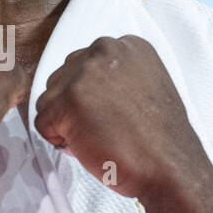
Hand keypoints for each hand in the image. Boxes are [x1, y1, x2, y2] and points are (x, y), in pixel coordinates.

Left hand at [33, 34, 208, 204]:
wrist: (170, 167)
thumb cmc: (160, 139)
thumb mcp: (146, 87)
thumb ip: (114, 77)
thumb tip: (83, 89)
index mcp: (127, 45)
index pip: (83, 65)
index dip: (90, 97)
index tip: (112, 115)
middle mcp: (105, 50)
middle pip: (62, 79)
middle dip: (74, 108)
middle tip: (105, 130)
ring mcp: (84, 73)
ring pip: (49, 100)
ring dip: (65, 124)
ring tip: (98, 138)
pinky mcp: (67, 99)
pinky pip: (42, 122)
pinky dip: (57, 141)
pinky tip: (88, 147)